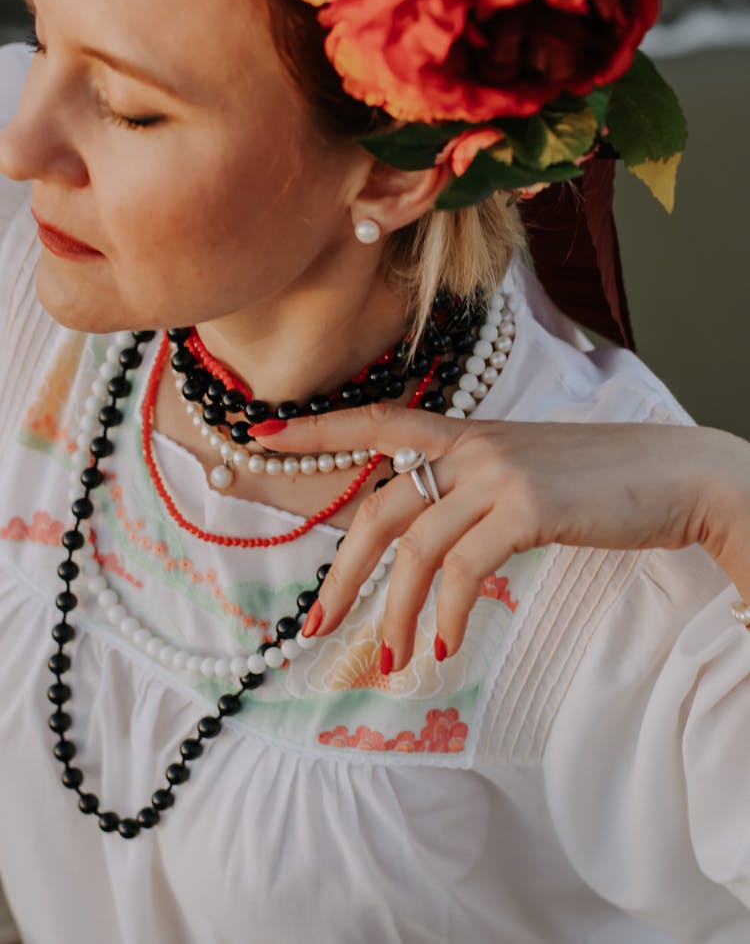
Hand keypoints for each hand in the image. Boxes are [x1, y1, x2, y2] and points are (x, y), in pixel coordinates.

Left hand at [269, 408, 749, 670]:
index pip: (377, 422)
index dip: (317, 430)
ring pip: (417, 549)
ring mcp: (499, 473)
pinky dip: (448, 611)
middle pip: (380, 509)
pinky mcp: (528, 506)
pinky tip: (448, 645)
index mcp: (467, 435)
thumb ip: (474, 495)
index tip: (260, 436)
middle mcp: (474, 447)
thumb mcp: (525, 474)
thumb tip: (432, 546)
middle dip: (343, 572)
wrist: (677, 475)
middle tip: (316, 625)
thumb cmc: (603, 483)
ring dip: (398, 614)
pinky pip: (465, 567)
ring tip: (395, 662)